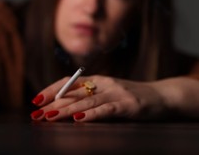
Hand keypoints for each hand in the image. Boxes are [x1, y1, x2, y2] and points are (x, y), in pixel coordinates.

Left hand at [30, 75, 198, 121]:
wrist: (163, 96)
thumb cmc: (132, 97)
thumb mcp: (109, 93)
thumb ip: (90, 96)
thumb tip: (64, 105)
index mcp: (97, 79)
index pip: (68, 82)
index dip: (50, 90)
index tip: (36, 100)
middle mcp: (103, 83)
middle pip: (73, 93)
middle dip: (52, 104)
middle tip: (36, 114)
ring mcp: (116, 93)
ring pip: (86, 101)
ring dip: (66, 109)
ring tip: (50, 116)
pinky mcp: (128, 105)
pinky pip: (106, 110)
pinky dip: (92, 114)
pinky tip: (79, 119)